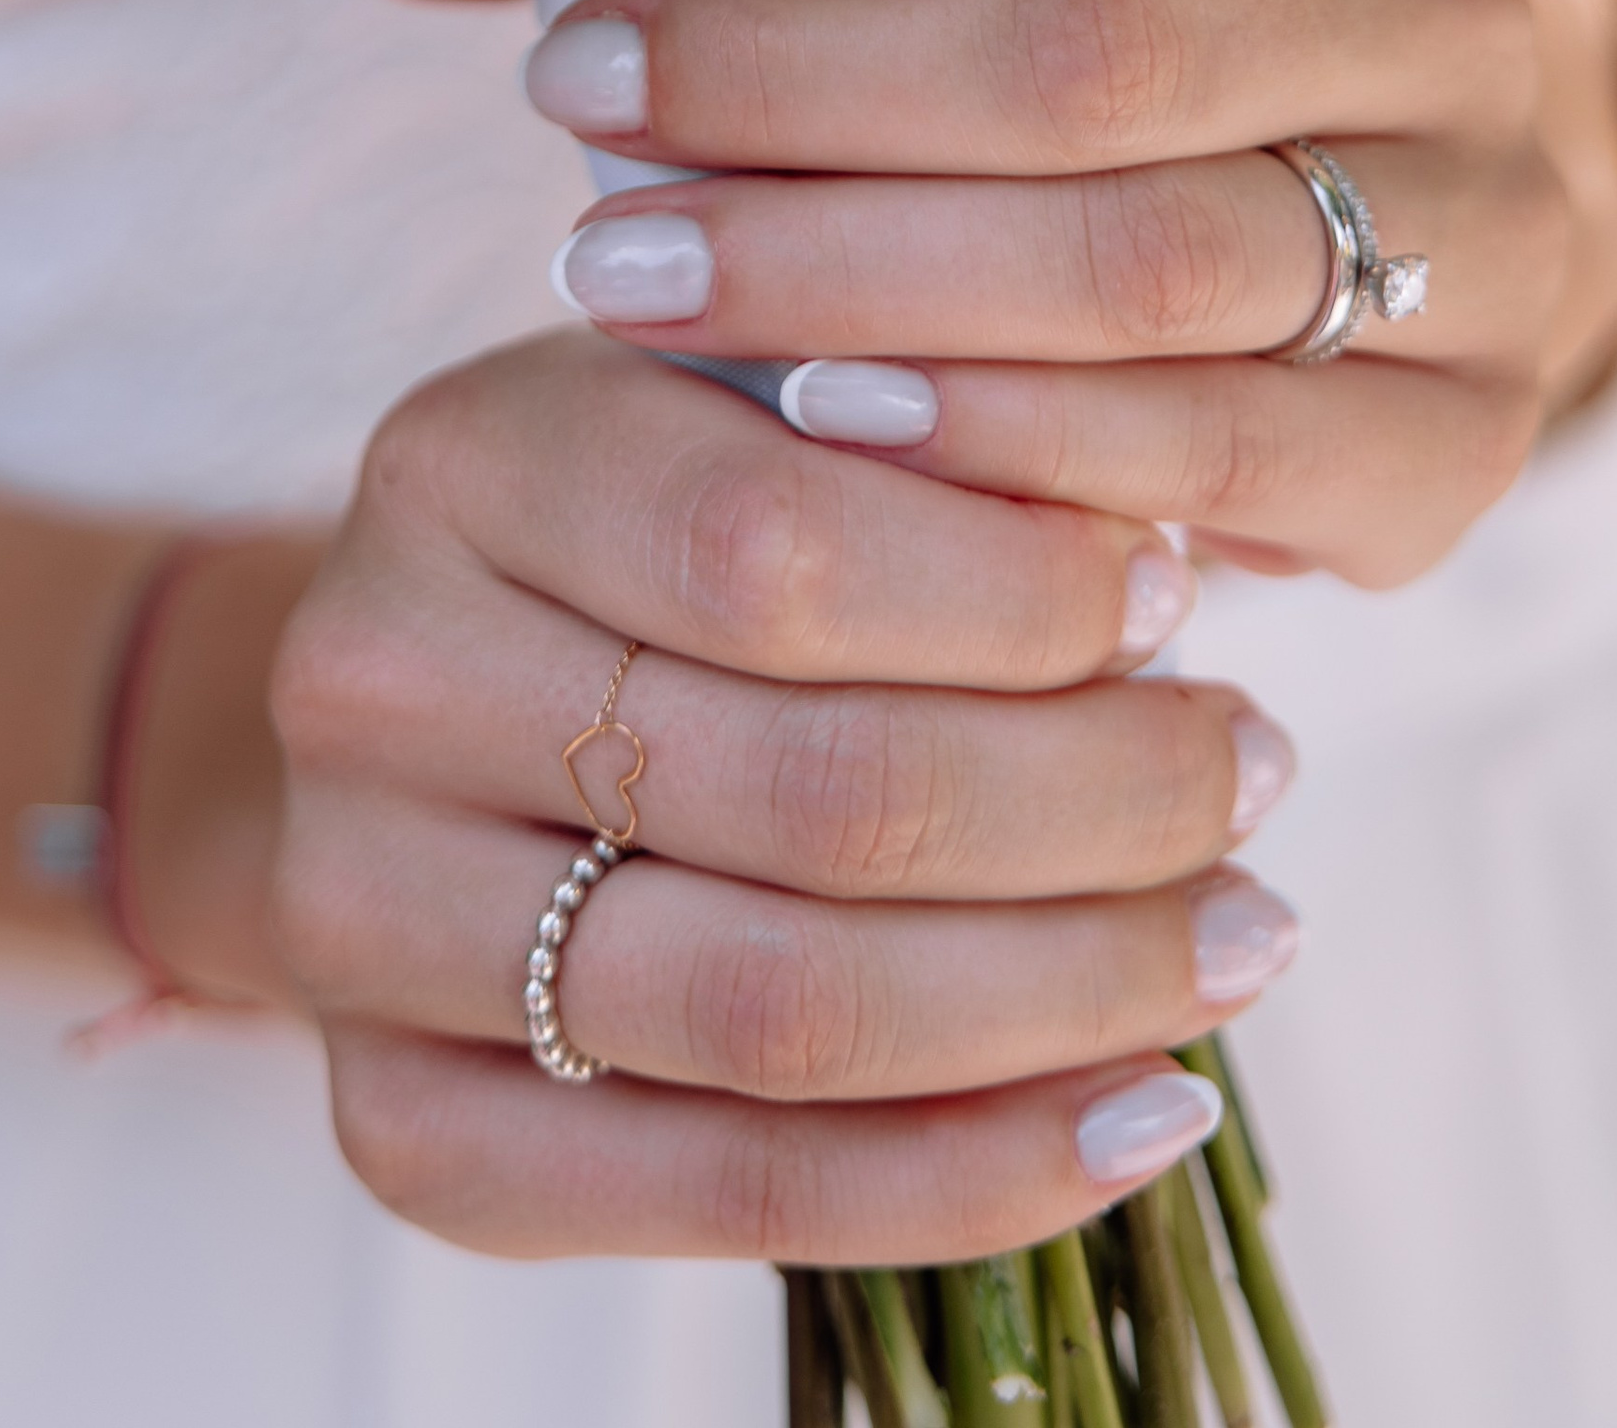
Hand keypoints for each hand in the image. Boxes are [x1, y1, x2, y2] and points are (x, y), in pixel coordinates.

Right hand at [256, 326, 1296, 1259]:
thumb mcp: (749, 419)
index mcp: (461, 459)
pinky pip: (729, 1198)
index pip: (772, 546)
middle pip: (809, 791)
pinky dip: (976, 1174)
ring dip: (1071, 988)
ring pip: (785, 1009)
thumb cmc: (647, 537)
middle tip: (1255, 774)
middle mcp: (371, 685)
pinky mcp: (402, 1130)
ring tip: (1235, 934)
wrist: (431, 714)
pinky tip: (1142, 1112)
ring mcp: (361, 923)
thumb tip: (1157, 564)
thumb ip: (912, 454)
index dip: (1020, 592)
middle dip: (1098, 800)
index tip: (1183, 597)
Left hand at [499, 0, 1616, 585]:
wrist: (1376, 192)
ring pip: (1158, 265)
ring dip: (864, 277)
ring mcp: (1488, 230)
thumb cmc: (1082, 21)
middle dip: (808, 95)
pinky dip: (1011, 447)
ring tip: (631, 277)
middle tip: (578, 118)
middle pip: (1106, 59)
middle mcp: (1439, 4)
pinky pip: (1232, 455)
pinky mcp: (1471, 441)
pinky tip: (821, 426)